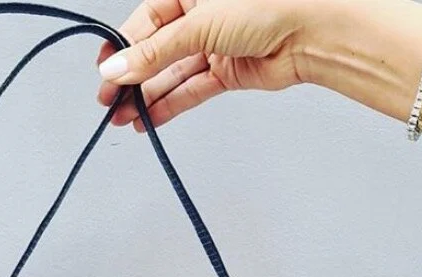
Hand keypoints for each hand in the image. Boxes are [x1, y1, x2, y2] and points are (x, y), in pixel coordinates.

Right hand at [96, 0, 309, 130]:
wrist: (317, 31)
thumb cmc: (270, 4)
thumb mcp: (199, 23)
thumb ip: (155, 52)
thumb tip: (116, 68)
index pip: (146, 21)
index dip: (123, 47)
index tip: (104, 70)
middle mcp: (202, 15)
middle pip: (157, 50)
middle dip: (131, 77)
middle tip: (108, 101)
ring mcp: (215, 45)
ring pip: (172, 73)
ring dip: (147, 96)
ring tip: (123, 117)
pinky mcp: (228, 72)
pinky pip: (192, 89)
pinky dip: (170, 105)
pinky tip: (148, 119)